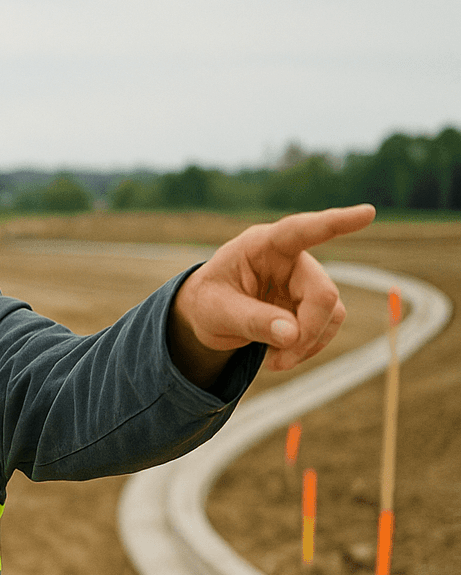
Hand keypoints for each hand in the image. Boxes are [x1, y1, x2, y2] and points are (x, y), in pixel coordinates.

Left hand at [169, 204, 374, 384]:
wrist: (207, 315)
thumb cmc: (207, 302)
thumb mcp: (215, 312)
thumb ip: (251, 320)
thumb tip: (293, 335)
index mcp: (261, 246)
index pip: (299, 231)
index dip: (334, 222)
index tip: (367, 213)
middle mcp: (289, 258)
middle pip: (323, 293)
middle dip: (307, 332)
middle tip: (279, 361)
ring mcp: (303, 280)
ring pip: (331, 312)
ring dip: (308, 344)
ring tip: (274, 361)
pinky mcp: (310, 302)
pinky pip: (326, 327)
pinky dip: (308, 347)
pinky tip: (281, 355)